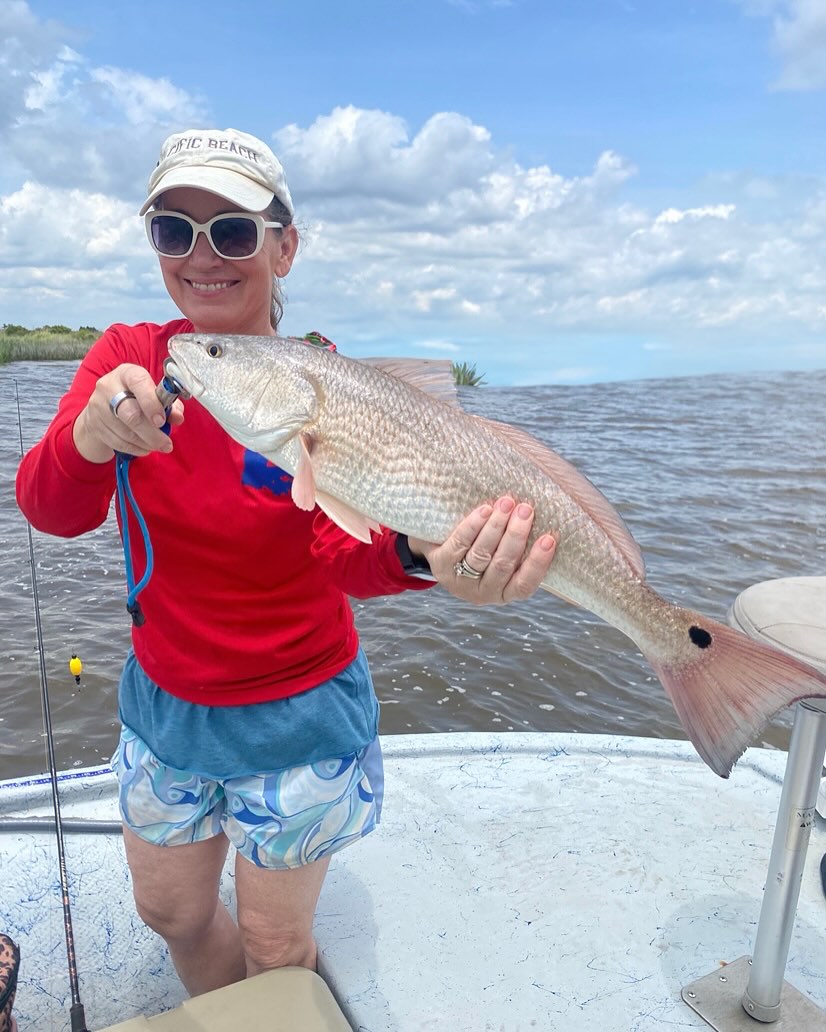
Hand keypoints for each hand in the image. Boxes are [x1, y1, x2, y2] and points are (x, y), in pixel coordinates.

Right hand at [72, 364, 185, 462]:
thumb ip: (169, 404)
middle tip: (166, 444)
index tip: (162, 420)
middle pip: (131, 414)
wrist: (102, 407)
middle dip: (152, 433)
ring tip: (158, 446)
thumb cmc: (134, 398)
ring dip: (146, 443)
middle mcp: (109, 386)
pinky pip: (118, 442)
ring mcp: (98, 406)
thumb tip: (177, 417)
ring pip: (125, 432)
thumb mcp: (152, 394)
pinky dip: (135, 448)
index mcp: (127, 373)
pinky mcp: (94, 425)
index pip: (138, 383)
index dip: (151, 403)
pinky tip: (144, 447)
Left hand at [408, 496, 555, 604]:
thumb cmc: (486, 549)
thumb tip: (551, 515)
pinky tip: (485, 510)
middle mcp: (484, 592)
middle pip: (503, 564)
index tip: (550, 538)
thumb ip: (523, 545)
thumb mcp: (504, 555)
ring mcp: (460, 581)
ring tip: (507, 503)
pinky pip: (459, 544)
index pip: (525, 584)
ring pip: (482, 554)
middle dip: (516, 536)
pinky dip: (473, 526)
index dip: (538, 563)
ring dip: (496, 527)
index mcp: (506, 593)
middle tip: (526, 510)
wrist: (443, 548)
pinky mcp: (441, 565)